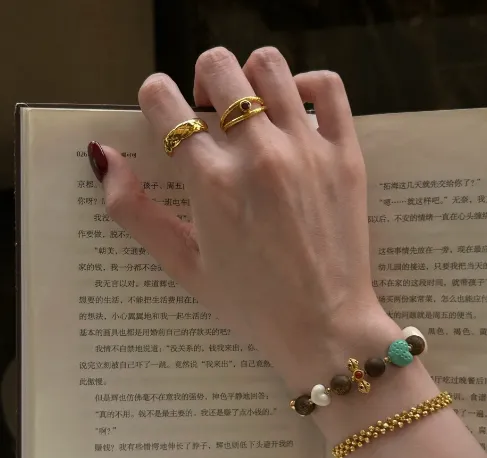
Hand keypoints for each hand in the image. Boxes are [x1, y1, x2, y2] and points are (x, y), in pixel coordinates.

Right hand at [88, 47, 396, 387]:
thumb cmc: (250, 303)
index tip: (166, 116)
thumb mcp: (182, 265)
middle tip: (208, 112)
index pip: (164, 101)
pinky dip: (308, 84)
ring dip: (248, 77)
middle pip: (217, 67)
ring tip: (250, 109)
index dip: (155, 99)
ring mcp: (307, 149)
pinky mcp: (345, 154)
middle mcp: (257, 154)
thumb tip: (103, 156)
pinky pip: (329, 88)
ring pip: (269, 65)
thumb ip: (134, 211)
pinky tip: (295, 108)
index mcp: (211, 182)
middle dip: (201, 80)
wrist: (324, 325)